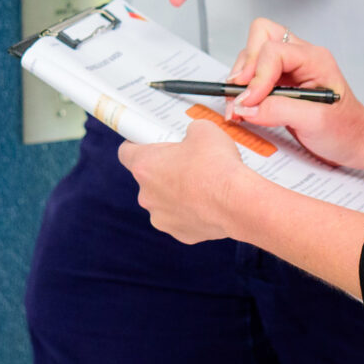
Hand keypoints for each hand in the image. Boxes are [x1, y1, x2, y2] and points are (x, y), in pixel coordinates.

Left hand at [120, 121, 256, 243]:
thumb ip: (189, 132)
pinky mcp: (180, 234)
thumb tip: (192, 137)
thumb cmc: (218, 165)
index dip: (137, 144)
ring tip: (202, 185)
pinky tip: (208, 203)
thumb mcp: (202, 129)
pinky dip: (192, 211)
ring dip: (177, 193)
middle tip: (187, 162)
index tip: (148, 142)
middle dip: (164, 170)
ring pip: (164, 201)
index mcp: (145, 166)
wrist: (238, 202)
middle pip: (148, 178)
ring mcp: (162, 217)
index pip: (126, 152)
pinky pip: (181, 218)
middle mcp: (146, 195)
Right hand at [224, 18, 363, 168]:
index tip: (249, 102)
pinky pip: (253, 73)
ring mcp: (289, 67)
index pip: (274, 51)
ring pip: (252, 54)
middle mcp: (300, 57)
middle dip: (245, 67)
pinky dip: (243, 89)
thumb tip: (247, 107)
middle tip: (241, 97)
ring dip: (241, 79)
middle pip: (260, 37)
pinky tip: (246, 108)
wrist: (357, 142)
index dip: (257, 75)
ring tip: (240, 108)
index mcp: (314, 59)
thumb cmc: (347, 130)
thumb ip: (280, 111)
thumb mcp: (316, 122)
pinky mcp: (280, 81)